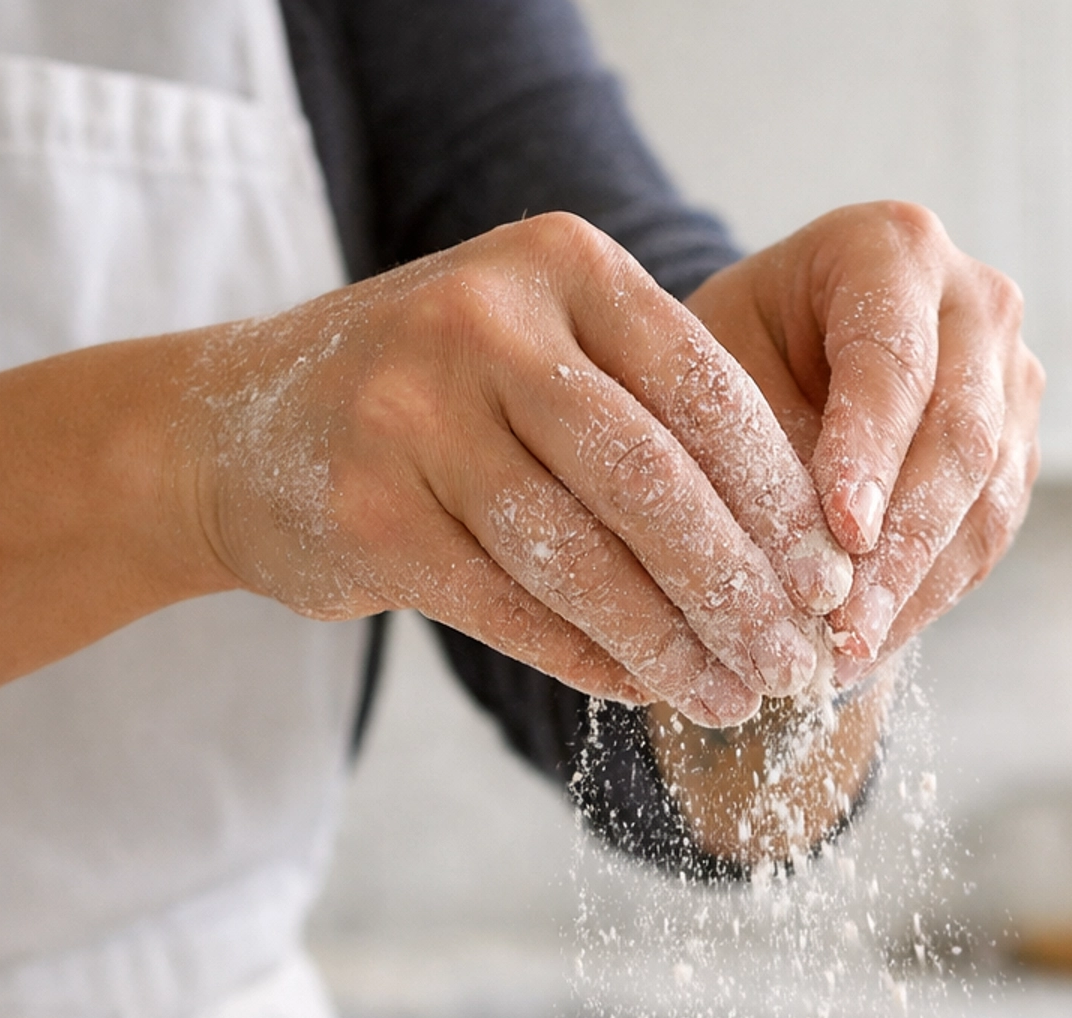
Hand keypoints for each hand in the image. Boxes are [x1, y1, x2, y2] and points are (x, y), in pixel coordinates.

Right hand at [185, 215, 854, 725]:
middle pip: (653, 480)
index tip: (835, 584)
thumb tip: (805, 559)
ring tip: (734, 699)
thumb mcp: (545, 357)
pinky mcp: (370, 513)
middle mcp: (486, 320)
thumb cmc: (438, 406)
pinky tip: (644, 691)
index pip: (706, 391)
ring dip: (673, 645)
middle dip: (741, 589)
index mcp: (561, 265)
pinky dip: (590, 661)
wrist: (235, 431)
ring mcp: (414, 413)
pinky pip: (513, 607)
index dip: (782, 501)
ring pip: (583, 556)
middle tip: (798, 664)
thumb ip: (653, 415)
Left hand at [685, 203, 1042, 684]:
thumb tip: (798, 562)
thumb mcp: (715, 368)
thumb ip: (760, 439)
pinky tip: (868, 644)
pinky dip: (926, 597)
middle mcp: (976, 302)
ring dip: (915, 587)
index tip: (841, 534)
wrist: (775, 356)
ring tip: (846, 654)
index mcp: (893, 248)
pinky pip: (987, 536)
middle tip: (842, 628)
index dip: (872, 452)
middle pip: (960, 435)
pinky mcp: (1017, 451)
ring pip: (985, 498)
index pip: (895, 359)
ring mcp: (1011, 379)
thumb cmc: (729, 353)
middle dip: (899, 545)